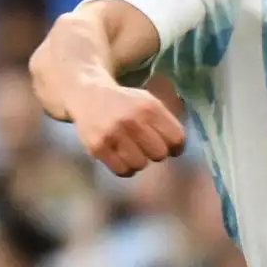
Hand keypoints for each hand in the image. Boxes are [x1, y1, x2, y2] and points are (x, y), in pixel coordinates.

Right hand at [67, 82, 186, 176]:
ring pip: (141, 164)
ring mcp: (113, 133)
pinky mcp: (97, 147)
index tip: (169, 146)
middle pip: (160, 154)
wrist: (88, 96)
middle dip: (156, 152)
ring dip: (139, 160)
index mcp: (149, 106)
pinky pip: (122, 171)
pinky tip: (121, 157)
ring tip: (132, 150)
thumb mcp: (148, 102)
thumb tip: (178, 149)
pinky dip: (125, 168)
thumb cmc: (125, 103)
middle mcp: (132, 119)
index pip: (177, 138)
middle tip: (147, 146)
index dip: (176, 146)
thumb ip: (165, 122)